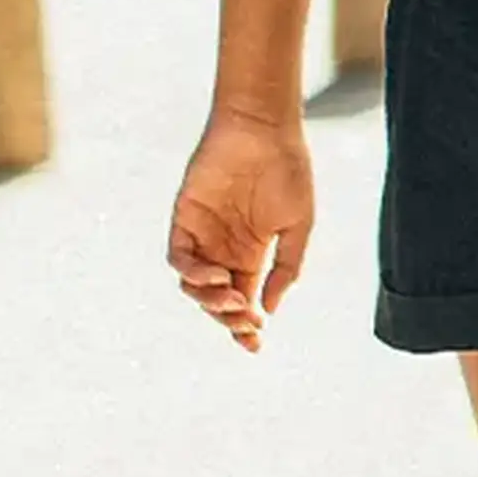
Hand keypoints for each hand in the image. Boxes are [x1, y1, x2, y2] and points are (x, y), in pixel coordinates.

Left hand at [167, 106, 316, 351]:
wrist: (263, 130)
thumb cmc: (287, 171)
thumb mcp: (298, 226)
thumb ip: (286, 267)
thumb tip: (269, 310)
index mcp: (252, 253)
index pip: (245, 299)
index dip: (246, 326)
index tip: (255, 346)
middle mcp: (224, 249)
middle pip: (218, 299)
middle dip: (230, 319)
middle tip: (245, 323)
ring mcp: (203, 236)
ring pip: (194, 286)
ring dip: (210, 302)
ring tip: (232, 300)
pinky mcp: (183, 219)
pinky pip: (178, 259)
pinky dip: (192, 275)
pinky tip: (214, 278)